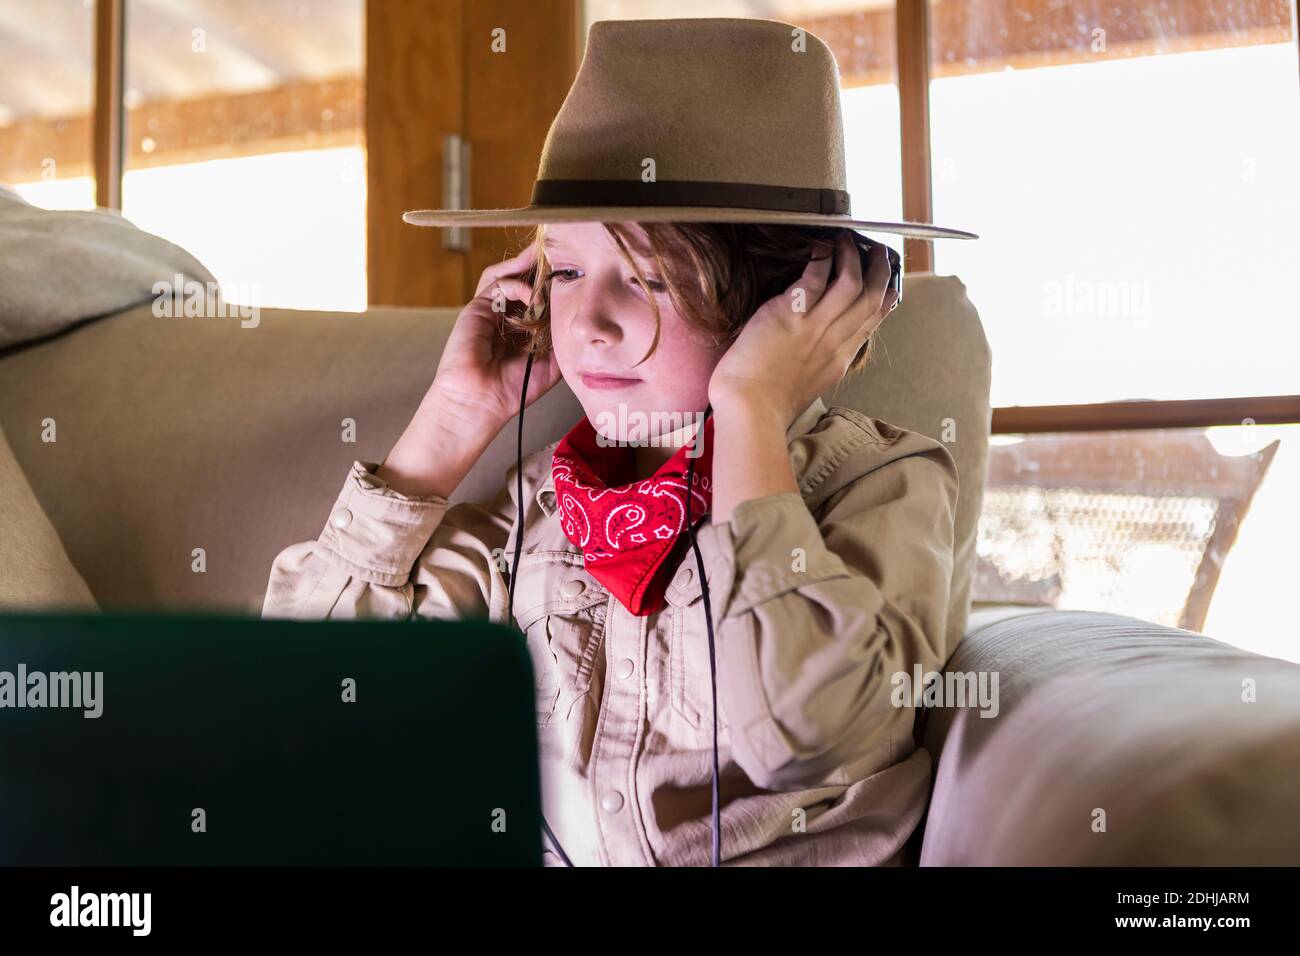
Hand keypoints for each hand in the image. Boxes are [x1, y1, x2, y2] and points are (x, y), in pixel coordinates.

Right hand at [428, 243, 562, 429]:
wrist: (481, 401)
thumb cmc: (512, 389)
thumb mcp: (551, 364)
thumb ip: (561, 339)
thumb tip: (575, 314)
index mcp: (521, 328)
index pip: (539, 297)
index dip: (555, 286)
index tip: (576, 278)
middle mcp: (505, 315)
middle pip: (523, 280)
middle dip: (542, 269)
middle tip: (565, 259)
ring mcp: (491, 310)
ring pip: (509, 275)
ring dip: (529, 266)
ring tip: (549, 261)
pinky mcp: (478, 307)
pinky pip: (499, 283)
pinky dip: (520, 284)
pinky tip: (535, 297)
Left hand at [707, 232, 896, 426]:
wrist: (751, 411)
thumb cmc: (767, 404)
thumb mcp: (807, 386)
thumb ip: (819, 363)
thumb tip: (818, 352)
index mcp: (839, 360)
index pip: (871, 324)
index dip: (884, 300)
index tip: (888, 286)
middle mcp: (835, 342)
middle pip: (871, 299)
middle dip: (879, 271)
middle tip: (878, 252)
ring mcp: (816, 328)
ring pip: (851, 283)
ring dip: (853, 257)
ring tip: (848, 241)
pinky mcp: (792, 316)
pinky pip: (815, 278)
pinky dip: (822, 258)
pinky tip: (821, 247)